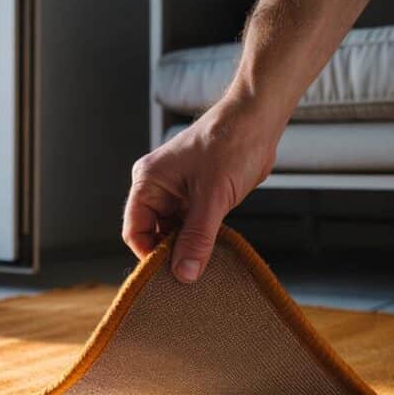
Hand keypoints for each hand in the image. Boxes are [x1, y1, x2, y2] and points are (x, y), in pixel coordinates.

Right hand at [122, 96, 280, 281]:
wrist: (258, 118)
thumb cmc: (231, 143)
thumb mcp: (213, 197)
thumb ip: (197, 237)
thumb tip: (184, 273)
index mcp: (148, 181)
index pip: (135, 230)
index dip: (150, 254)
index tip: (170, 276)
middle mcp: (157, 186)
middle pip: (153, 233)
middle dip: (170, 252)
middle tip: (191, 274)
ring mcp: (176, 190)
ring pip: (173, 231)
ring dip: (188, 246)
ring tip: (205, 262)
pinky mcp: (196, 193)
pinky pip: (190, 224)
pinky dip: (200, 238)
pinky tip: (213, 249)